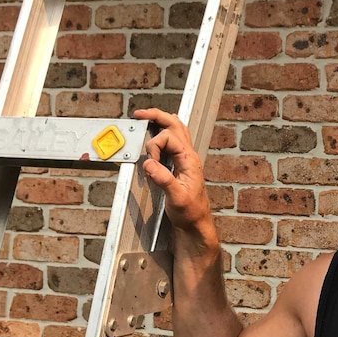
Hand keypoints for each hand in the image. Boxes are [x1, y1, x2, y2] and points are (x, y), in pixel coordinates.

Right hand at [133, 108, 212, 231]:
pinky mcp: (181, 163)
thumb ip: (163, 179)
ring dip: (161, 121)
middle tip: (141, 114)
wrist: (196, 222)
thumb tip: (149, 163)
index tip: (149, 161)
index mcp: (189, 160)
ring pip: (176, 129)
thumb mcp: (176, 197)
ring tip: (147, 117)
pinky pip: (174, 139)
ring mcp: (186, 158)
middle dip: (158, 116)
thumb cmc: (190, 212)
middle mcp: (189, 155)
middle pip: (175, 125)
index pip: (169, 138)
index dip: (155, 146)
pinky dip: (164, 131)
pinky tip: (157, 131)